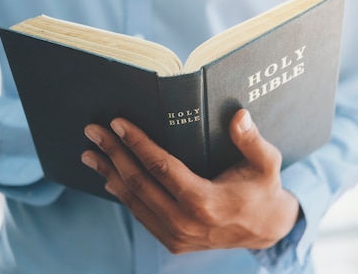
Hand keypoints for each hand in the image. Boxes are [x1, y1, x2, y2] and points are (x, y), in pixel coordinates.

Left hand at [81, 109, 299, 253]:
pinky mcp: (173, 242)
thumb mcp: (266, 163)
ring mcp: (176, 236)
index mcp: (205, 201)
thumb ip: (252, 140)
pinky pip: (141, 215)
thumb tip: (239, 115)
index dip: (137, 143)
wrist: (265, 230)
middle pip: (139, 182)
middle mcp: (185, 222)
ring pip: (134, 201)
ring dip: (110, 173)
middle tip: (93, 131)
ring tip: (91, 153)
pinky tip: (110, 176)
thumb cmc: (263, 190)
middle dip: (113, 153)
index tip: (118, 123)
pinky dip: (123, 194)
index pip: (161, 167)